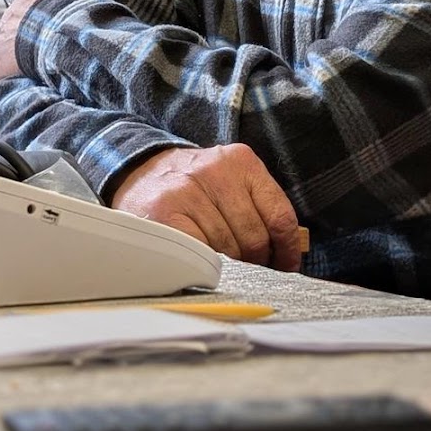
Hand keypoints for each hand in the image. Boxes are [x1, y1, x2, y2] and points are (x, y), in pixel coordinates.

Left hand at [0, 0, 106, 80]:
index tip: (61, 30)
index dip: (51, 19)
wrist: (61, 35)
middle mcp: (11, 14)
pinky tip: (36, 80)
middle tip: (55, 51)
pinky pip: (7, 70)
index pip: (36, 6)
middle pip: (22, 28)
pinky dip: (20, 75)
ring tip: (47, 68)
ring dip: (26, 57)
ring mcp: (2, 37)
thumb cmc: (73, 9)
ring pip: (13, 49)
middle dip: (36, 39)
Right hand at [109, 145, 300, 271]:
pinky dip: (206, 264)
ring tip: (223, 263)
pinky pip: (200, 251)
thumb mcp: (231, 180)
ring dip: (231, 265)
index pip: (280, 214)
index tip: (286, 265)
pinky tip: (203, 262)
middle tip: (250, 269)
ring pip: (229, 248)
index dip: (287, 248)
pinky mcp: (166, 212)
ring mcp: (189, 190)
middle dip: (256, 261)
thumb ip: (259, 206)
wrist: (141, 172)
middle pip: (255, 236)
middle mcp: (216, 170)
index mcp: (242, 161)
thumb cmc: (195, 186)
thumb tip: (289, 250)